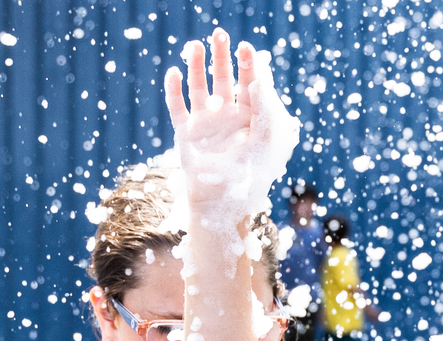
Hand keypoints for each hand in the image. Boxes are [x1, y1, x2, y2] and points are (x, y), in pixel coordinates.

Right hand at [163, 29, 300, 210]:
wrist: (224, 203)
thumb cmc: (253, 174)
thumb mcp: (268, 138)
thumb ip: (266, 106)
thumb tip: (260, 76)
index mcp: (252, 118)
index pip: (252, 84)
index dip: (250, 65)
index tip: (248, 48)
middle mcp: (229, 117)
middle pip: (225, 78)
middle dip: (223, 56)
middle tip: (221, 35)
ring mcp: (206, 123)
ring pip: (200, 86)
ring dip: (197, 65)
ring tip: (195, 46)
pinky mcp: (186, 133)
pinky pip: (177, 106)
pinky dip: (174, 89)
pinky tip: (176, 73)